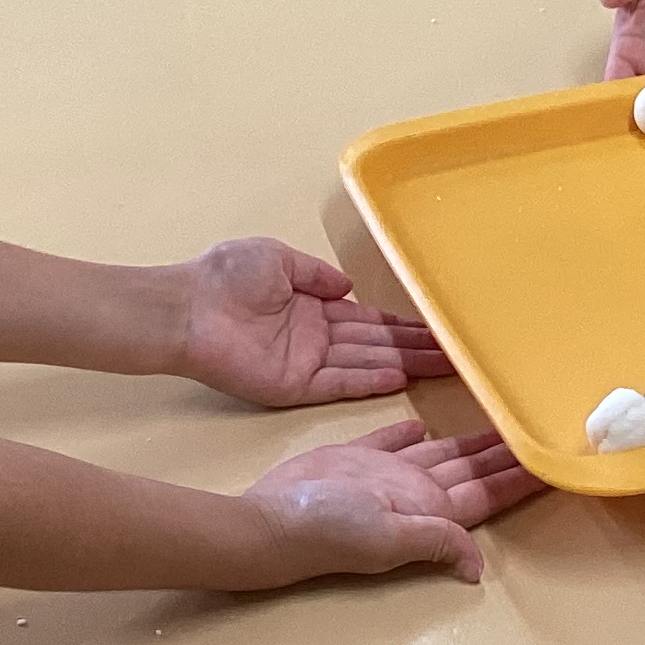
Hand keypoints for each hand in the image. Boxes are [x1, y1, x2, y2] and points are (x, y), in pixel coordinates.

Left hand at [175, 238, 450, 406]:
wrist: (188, 307)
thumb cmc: (225, 276)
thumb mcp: (278, 258)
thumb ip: (316, 274)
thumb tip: (349, 285)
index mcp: (312, 307)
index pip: (366, 319)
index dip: (400, 324)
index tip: (435, 326)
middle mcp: (316, 337)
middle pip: (376, 344)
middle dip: (415, 348)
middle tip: (457, 353)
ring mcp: (307, 363)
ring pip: (366, 364)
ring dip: (404, 365)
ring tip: (445, 367)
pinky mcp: (294, 385)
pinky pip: (339, 384)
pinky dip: (369, 382)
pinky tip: (400, 379)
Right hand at [243, 423, 538, 583]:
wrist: (269, 521)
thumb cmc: (328, 530)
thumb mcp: (388, 537)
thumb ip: (436, 540)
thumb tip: (478, 569)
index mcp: (430, 511)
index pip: (487, 493)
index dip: (520, 480)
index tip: (554, 463)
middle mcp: (415, 493)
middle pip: (472, 471)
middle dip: (506, 454)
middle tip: (540, 430)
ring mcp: (386, 477)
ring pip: (441, 453)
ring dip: (471, 441)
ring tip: (500, 424)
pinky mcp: (356, 459)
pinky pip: (392, 440)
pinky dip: (410, 431)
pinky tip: (425, 423)